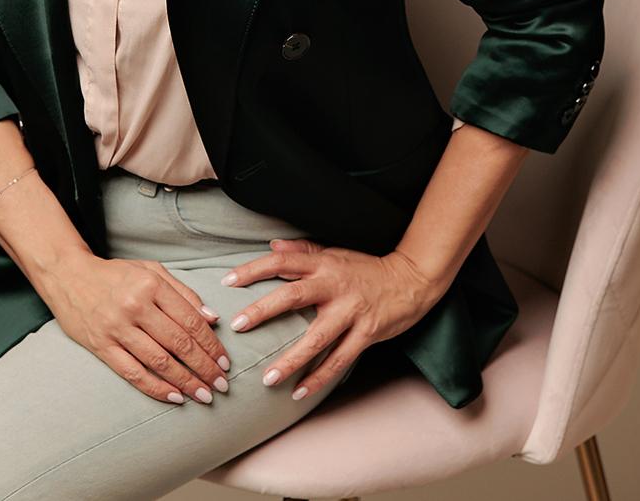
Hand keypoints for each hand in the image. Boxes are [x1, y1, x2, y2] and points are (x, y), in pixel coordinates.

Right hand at [38, 253, 233, 405]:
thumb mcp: (151, 271)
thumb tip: (212, 319)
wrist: (67, 276)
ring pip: (159, 361)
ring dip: (185, 382)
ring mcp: (116, 328)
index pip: (190, 320)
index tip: (225, 362)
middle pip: (178, 343)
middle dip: (204, 367)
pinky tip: (174, 397)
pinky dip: (155, 387)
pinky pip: (132, 372)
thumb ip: (183, 293)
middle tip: (222, 386)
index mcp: (151, 285)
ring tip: (204, 395)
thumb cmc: (115, 274)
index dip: (211, 345)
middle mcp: (134, 306)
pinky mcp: (100, 346)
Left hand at [221, 238, 443, 401]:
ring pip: (316, 338)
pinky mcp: (367, 333)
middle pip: (293, 297)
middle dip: (263, 311)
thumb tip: (272, 246)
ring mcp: (351, 312)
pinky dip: (319, 378)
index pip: (282, 263)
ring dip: (290, 360)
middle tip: (237, 325)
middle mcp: (334, 286)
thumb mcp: (335, 253)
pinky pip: (339, 360)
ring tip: (267, 379)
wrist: (412, 279)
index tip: (227, 281)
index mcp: (324, 264)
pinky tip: (299, 393)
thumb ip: (303, 250)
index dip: (253, 270)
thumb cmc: (367, 268)